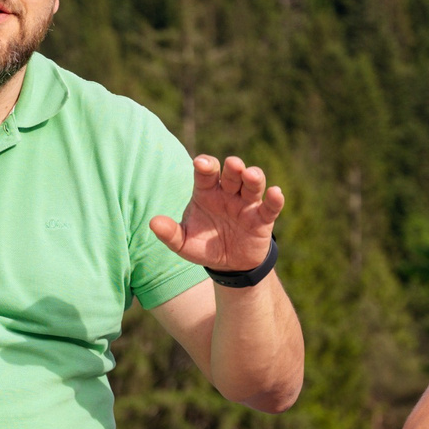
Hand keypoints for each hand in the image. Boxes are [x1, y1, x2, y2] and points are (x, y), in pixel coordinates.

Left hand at [151, 154, 283, 273]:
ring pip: (253, 184)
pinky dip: (275, 199)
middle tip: (233, 165)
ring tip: (251, 175)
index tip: (201, 163)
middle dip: (234, 167)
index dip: (205, 166)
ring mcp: (246, 204)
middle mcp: (228, 193)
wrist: (228, 265)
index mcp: (207, 192)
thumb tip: (153, 223)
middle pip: (232, 174)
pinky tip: (275, 193)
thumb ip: (170, 233)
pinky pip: (270, 207)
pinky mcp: (262, 219)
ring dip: (254, 177)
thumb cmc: (204, 245)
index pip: (206, 173)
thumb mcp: (184, 243)